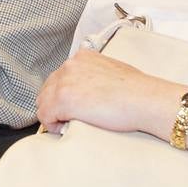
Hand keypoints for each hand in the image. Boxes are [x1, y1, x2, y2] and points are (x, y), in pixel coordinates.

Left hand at [36, 49, 177, 137]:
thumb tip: (89, 91)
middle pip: (48, 88)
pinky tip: (65, 129)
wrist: (144, 99)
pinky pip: (45, 116)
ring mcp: (64, 82)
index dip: (62, 94)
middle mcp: (69, 66)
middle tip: (67, 119)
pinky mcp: (63, 100)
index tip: (70, 107)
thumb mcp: (111, 71)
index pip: (60, 77)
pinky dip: (52, 125)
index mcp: (81, 58)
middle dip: (55, 105)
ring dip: (53, 115)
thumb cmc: (136, 90)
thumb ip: (94, 75)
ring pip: (43, 102)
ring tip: (67, 125)